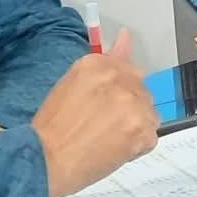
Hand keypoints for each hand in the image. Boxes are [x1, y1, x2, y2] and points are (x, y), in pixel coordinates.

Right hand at [32, 31, 158, 196]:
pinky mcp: (142, 131)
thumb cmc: (51, 127)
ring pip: (149, 113)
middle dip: (128, 106)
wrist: (46, 161)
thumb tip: (127, 35)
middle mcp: (120, 79)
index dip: (118, 90)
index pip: (127, 69)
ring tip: (108, 138)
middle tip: (103, 125)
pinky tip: (114, 150)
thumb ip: (105, 61)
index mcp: (99, 64)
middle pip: (140, 90)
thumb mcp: (71, 84)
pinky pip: (150, 136)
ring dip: (135, 125)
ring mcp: (134, 105)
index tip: (106, 104)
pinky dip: (137, 146)